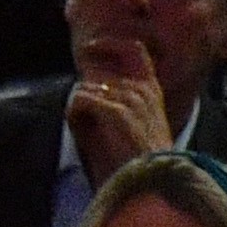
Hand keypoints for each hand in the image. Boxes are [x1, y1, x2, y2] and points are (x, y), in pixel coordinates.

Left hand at [64, 36, 175, 178]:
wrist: (149, 182)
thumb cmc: (136, 158)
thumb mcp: (130, 124)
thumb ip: (113, 101)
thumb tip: (85, 84)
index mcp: (151, 90)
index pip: (133, 49)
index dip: (109, 44)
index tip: (90, 47)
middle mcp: (143, 89)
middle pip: (99, 71)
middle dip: (83, 88)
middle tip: (80, 107)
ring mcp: (132, 99)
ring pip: (86, 88)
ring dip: (78, 108)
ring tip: (86, 131)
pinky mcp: (118, 112)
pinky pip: (81, 99)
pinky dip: (75, 113)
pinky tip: (82, 129)